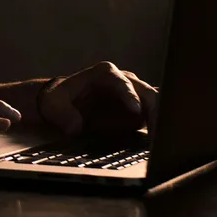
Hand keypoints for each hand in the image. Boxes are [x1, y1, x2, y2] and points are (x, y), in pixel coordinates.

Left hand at [38, 61, 158, 136]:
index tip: (136, 111)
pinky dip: (158, 127)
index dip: (129, 94)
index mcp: (104, 73)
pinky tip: (160, 142)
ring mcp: (134, 94)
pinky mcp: (138, 110)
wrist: (64, 105)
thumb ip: (63, 115)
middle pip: (145, 91)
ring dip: (160, 121)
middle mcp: (124, 80)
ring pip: (154, 104)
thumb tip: (76, 127)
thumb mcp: (54, 105)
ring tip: (161, 141)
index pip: (121, 81)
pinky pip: (153, 117)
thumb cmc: (59, 100)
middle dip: (153, 108)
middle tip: (156, 131)